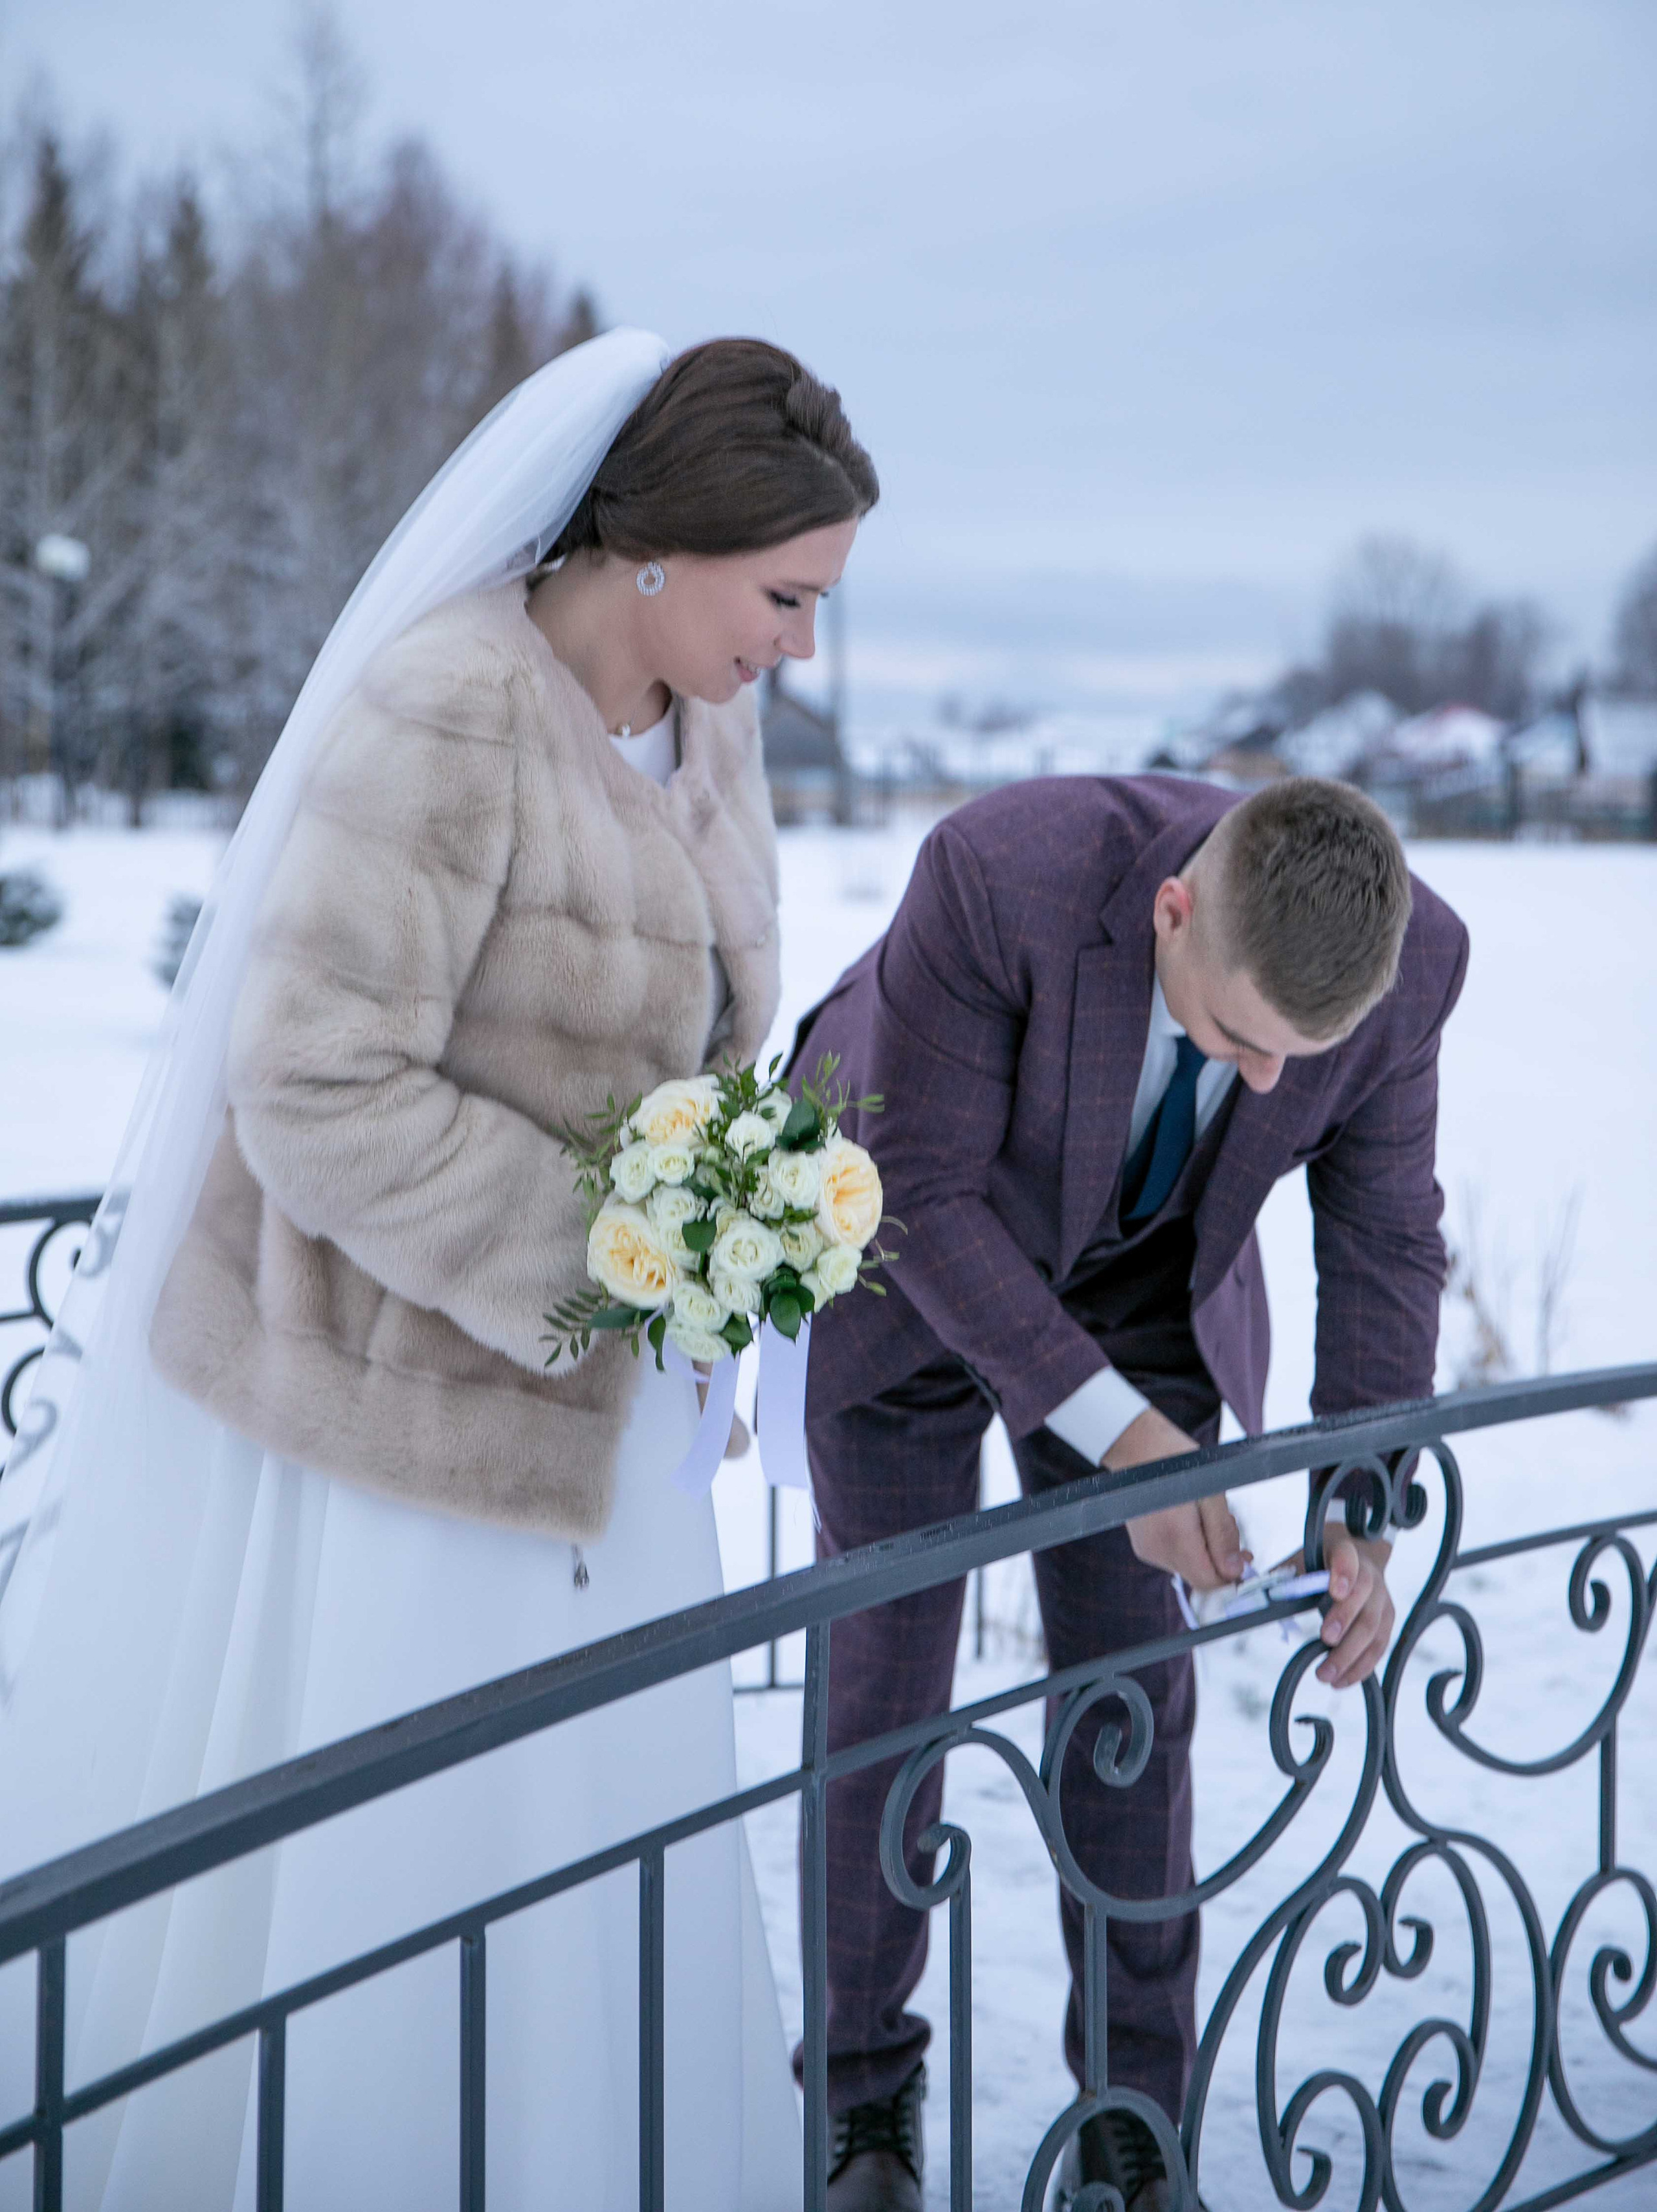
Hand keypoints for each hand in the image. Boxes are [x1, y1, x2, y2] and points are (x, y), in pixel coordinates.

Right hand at [1109, 1407, 1249, 1593]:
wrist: (1137, 1445)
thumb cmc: (1176, 1462)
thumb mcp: (1211, 1493)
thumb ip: (1222, 1535)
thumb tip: (1235, 1571)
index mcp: (1176, 1539)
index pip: (1210, 1582)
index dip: (1232, 1573)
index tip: (1245, 1554)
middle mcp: (1158, 1551)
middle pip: (1201, 1575)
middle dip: (1220, 1556)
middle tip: (1227, 1522)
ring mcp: (1148, 1550)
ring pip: (1189, 1567)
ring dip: (1205, 1549)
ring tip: (1204, 1514)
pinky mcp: (1144, 1545)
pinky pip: (1175, 1557)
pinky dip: (1189, 1544)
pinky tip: (1188, 1519)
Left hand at [1281, 1532, 1394, 1687]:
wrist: (1357, 1556)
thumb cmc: (1318, 1562)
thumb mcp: (1298, 1561)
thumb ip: (1276, 1580)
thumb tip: (1242, 1600)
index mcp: (1344, 1552)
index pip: (1348, 1558)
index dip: (1344, 1573)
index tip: (1333, 1591)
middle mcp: (1370, 1574)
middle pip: (1364, 1597)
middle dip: (1345, 1619)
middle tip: (1325, 1640)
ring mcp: (1383, 1599)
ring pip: (1374, 1628)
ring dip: (1351, 1654)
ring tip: (1326, 1676)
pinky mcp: (1387, 1621)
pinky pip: (1379, 1646)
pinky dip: (1361, 1667)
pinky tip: (1341, 1681)